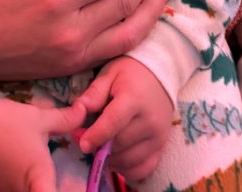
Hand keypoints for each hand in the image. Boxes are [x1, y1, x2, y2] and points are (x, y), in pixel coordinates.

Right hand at [0, 95, 85, 191]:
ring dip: (26, 186)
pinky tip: (8, 170)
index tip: (71, 188)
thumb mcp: (38, 118)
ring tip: (23, 169)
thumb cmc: (7, 120)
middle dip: (43, 187)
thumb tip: (85, 112)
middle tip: (46, 177)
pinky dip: (10, 186)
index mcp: (39, 178)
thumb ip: (65, 120)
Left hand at [77, 57, 173, 182]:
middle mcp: (149, 120)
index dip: (96, 136)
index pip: (113, 123)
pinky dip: (127, 169)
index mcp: (133, 99)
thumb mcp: (110, 73)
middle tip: (86, 143)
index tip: (82, 144)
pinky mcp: (162, 146)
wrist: (160, 73)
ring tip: (100, 148)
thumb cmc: (130, 72)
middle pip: (120, 144)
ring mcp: (158, 136)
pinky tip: (116, 158)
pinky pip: (144, 168)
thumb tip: (78, 110)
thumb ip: (94, 92)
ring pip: (130, 159)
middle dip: (100, 147)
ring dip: (112, 159)